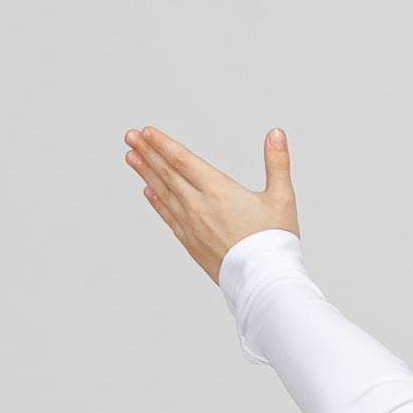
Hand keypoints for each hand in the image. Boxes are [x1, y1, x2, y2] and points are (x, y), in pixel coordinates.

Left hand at [123, 124, 298, 279]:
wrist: (263, 281)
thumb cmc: (274, 241)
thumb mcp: (282, 198)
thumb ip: (277, 163)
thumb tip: (276, 134)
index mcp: (219, 191)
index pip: (183, 160)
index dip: (163, 144)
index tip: (146, 132)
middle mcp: (199, 206)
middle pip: (167, 173)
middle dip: (147, 152)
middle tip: (130, 137)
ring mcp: (191, 225)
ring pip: (163, 193)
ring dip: (146, 173)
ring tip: (131, 157)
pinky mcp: (191, 243)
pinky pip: (168, 216)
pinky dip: (157, 201)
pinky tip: (149, 192)